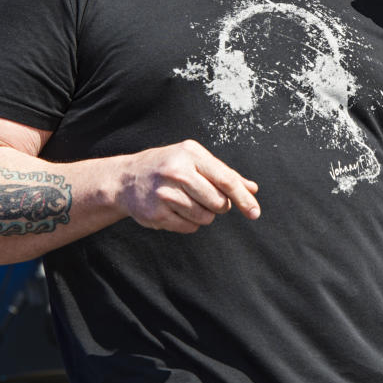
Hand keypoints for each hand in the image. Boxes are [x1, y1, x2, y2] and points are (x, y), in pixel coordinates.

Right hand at [118, 140, 259, 232]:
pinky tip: (175, 209)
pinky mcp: (156, 213)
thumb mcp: (196, 160)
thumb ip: (225, 174)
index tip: (255, 212)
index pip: (226, 180)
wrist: (127, 179)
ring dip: (203, 214)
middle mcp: (177, 172)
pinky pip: (188, 227)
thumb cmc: (169, 166)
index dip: (243, 198)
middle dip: (220, 206)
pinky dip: (188, 223)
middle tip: (206, 198)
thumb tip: (252, 189)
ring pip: (205, 217)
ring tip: (187, 201)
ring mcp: (165, 193)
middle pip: (218, 202)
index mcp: (191, 154)